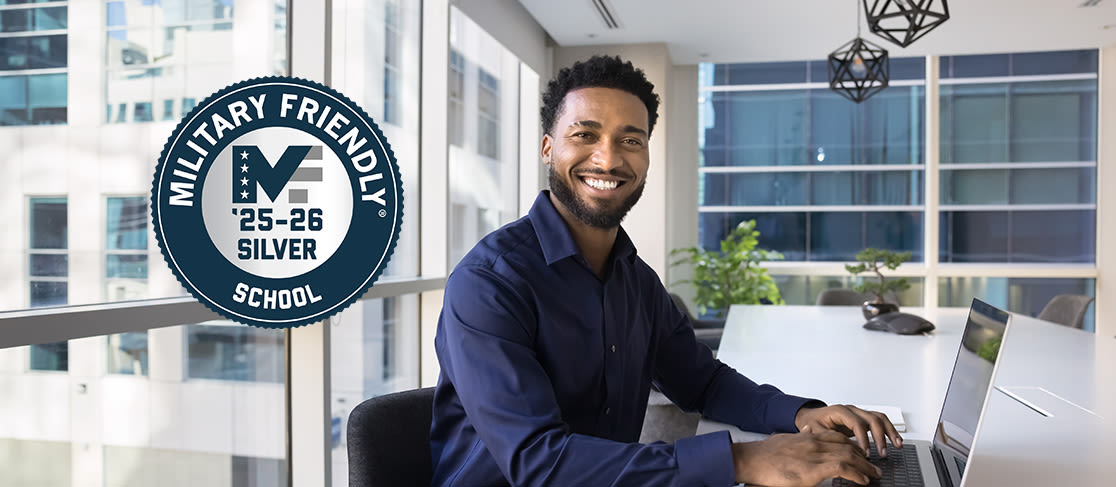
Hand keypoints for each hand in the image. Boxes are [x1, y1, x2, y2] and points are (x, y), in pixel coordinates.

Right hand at [732, 427, 881, 485]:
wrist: (753, 459)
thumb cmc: (765, 454)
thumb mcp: (785, 439)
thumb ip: (799, 436)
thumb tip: (807, 431)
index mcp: (808, 437)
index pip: (837, 437)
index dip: (852, 445)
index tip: (860, 453)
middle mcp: (815, 443)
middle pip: (848, 446)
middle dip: (863, 456)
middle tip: (874, 466)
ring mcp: (815, 455)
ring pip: (850, 455)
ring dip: (866, 467)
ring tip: (875, 474)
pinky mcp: (814, 469)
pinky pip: (843, 468)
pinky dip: (856, 474)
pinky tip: (863, 480)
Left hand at [795, 405, 902, 456]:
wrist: (809, 417)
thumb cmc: (812, 423)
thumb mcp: (815, 431)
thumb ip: (828, 439)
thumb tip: (841, 450)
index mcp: (839, 411)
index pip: (856, 423)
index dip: (863, 439)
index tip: (866, 453)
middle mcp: (851, 410)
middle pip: (872, 419)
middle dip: (879, 437)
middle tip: (882, 453)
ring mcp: (858, 413)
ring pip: (879, 418)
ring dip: (890, 432)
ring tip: (897, 446)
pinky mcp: (863, 419)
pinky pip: (879, 421)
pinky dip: (889, 430)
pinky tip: (895, 440)